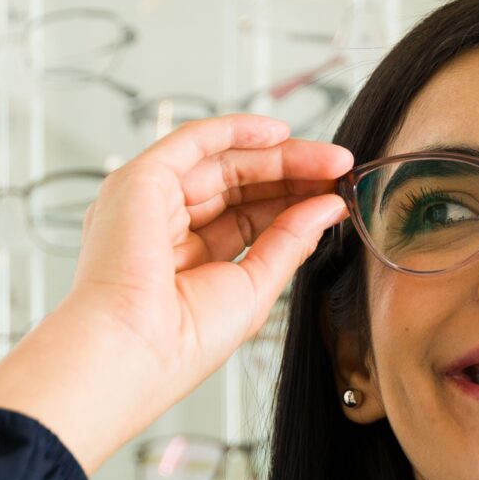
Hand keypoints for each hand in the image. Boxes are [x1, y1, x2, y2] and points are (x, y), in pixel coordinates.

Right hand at [68, 111, 352, 388]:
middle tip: (342, 173)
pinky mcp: (140, 179)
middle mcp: (164, 226)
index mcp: (185, 260)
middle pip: (240, 186)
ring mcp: (150, 201)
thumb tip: (329, 207)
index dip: (294, 204)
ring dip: (279, 155)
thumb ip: (290, 241)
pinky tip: (280, 133)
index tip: (338, 199)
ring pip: (224, 160)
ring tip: (331, 162)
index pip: (249, 217)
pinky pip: (194, 140)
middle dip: (294, 176)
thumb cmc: (183, 341)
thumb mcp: (255, 286)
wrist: (136, 350)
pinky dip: (237, 130)